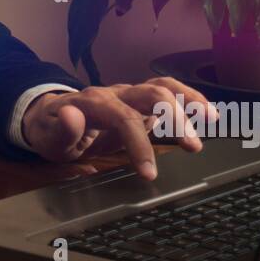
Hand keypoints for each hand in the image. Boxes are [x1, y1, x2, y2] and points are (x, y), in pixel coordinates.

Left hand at [20, 79, 218, 178]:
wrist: (50, 116)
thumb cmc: (51, 129)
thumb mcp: (48, 136)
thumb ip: (61, 128)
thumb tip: (71, 114)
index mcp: (93, 102)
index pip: (122, 117)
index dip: (139, 143)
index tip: (150, 174)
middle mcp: (115, 93)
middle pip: (150, 93)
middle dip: (174, 116)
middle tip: (193, 146)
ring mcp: (129, 94)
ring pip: (163, 86)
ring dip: (188, 100)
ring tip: (211, 119)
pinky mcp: (140, 101)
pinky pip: (167, 93)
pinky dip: (188, 99)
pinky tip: (206, 113)